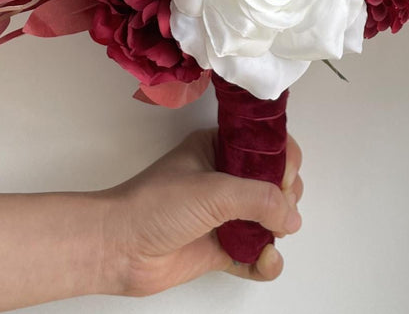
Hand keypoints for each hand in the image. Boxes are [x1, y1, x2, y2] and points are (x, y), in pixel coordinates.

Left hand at [96, 128, 303, 295]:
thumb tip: (290, 215)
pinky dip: (265, 261)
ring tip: (270, 240)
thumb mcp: (211, 190)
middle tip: (280, 212)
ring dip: (278, 231)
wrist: (118, 249)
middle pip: (274, 185)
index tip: (286, 180)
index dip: (283, 161)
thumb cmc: (152, 205)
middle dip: (286, 199)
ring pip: (268, 220)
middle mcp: (224, 179)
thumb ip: (257, 198)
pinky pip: (255, 255)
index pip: (266, 147)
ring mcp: (222, 215)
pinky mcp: (220, 248)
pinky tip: (264, 261)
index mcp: (218, 148)